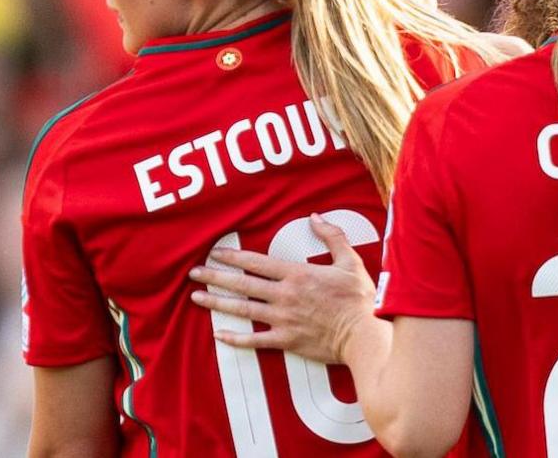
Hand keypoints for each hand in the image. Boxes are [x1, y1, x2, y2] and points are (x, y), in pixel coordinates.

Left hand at [189, 214, 374, 363]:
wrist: (363, 334)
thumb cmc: (358, 298)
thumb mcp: (350, 261)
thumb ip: (332, 236)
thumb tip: (316, 217)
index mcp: (297, 275)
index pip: (257, 263)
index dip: (233, 256)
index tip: (214, 252)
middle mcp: (284, 296)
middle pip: (242, 284)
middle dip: (215, 277)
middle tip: (194, 273)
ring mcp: (282, 320)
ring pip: (242, 310)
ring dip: (217, 303)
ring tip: (197, 298)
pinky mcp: (286, 341)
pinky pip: (254, 340)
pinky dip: (235, 339)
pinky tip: (219, 335)